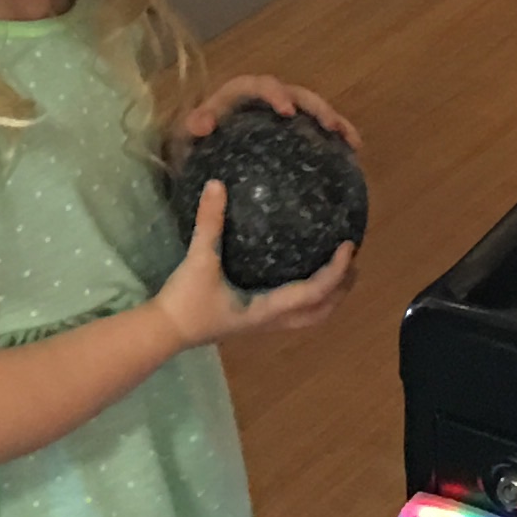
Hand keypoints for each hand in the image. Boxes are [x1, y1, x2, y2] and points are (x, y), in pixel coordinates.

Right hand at [155, 178, 358, 351]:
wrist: (164, 331)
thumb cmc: (186, 301)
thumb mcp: (198, 259)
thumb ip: (209, 223)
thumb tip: (218, 184)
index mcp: (268, 309)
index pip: (316, 292)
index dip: (336, 270)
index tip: (349, 246)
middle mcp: (271, 320)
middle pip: (321, 311)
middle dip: (341, 289)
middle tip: (353, 262)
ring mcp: (262, 324)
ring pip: (307, 316)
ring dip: (327, 297)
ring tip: (337, 271)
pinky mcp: (251, 320)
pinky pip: (291, 311)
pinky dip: (307, 297)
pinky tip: (298, 275)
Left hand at [183, 72, 362, 152]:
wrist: (200, 152)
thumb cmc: (193, 143)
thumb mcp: (186, 135)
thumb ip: (193, 126)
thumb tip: (200, 124)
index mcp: (240, 94)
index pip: (259, 85)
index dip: (275, 93)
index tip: (287, 111)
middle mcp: (266, 99)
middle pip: (296, 93)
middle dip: (315, 106)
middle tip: (329, 125)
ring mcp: (282, 114)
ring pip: (312, 109)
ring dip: (333, 119)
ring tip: (351, 139)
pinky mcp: (292, 130)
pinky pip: (316, 130)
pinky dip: (336, 136)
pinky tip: (353, 153)